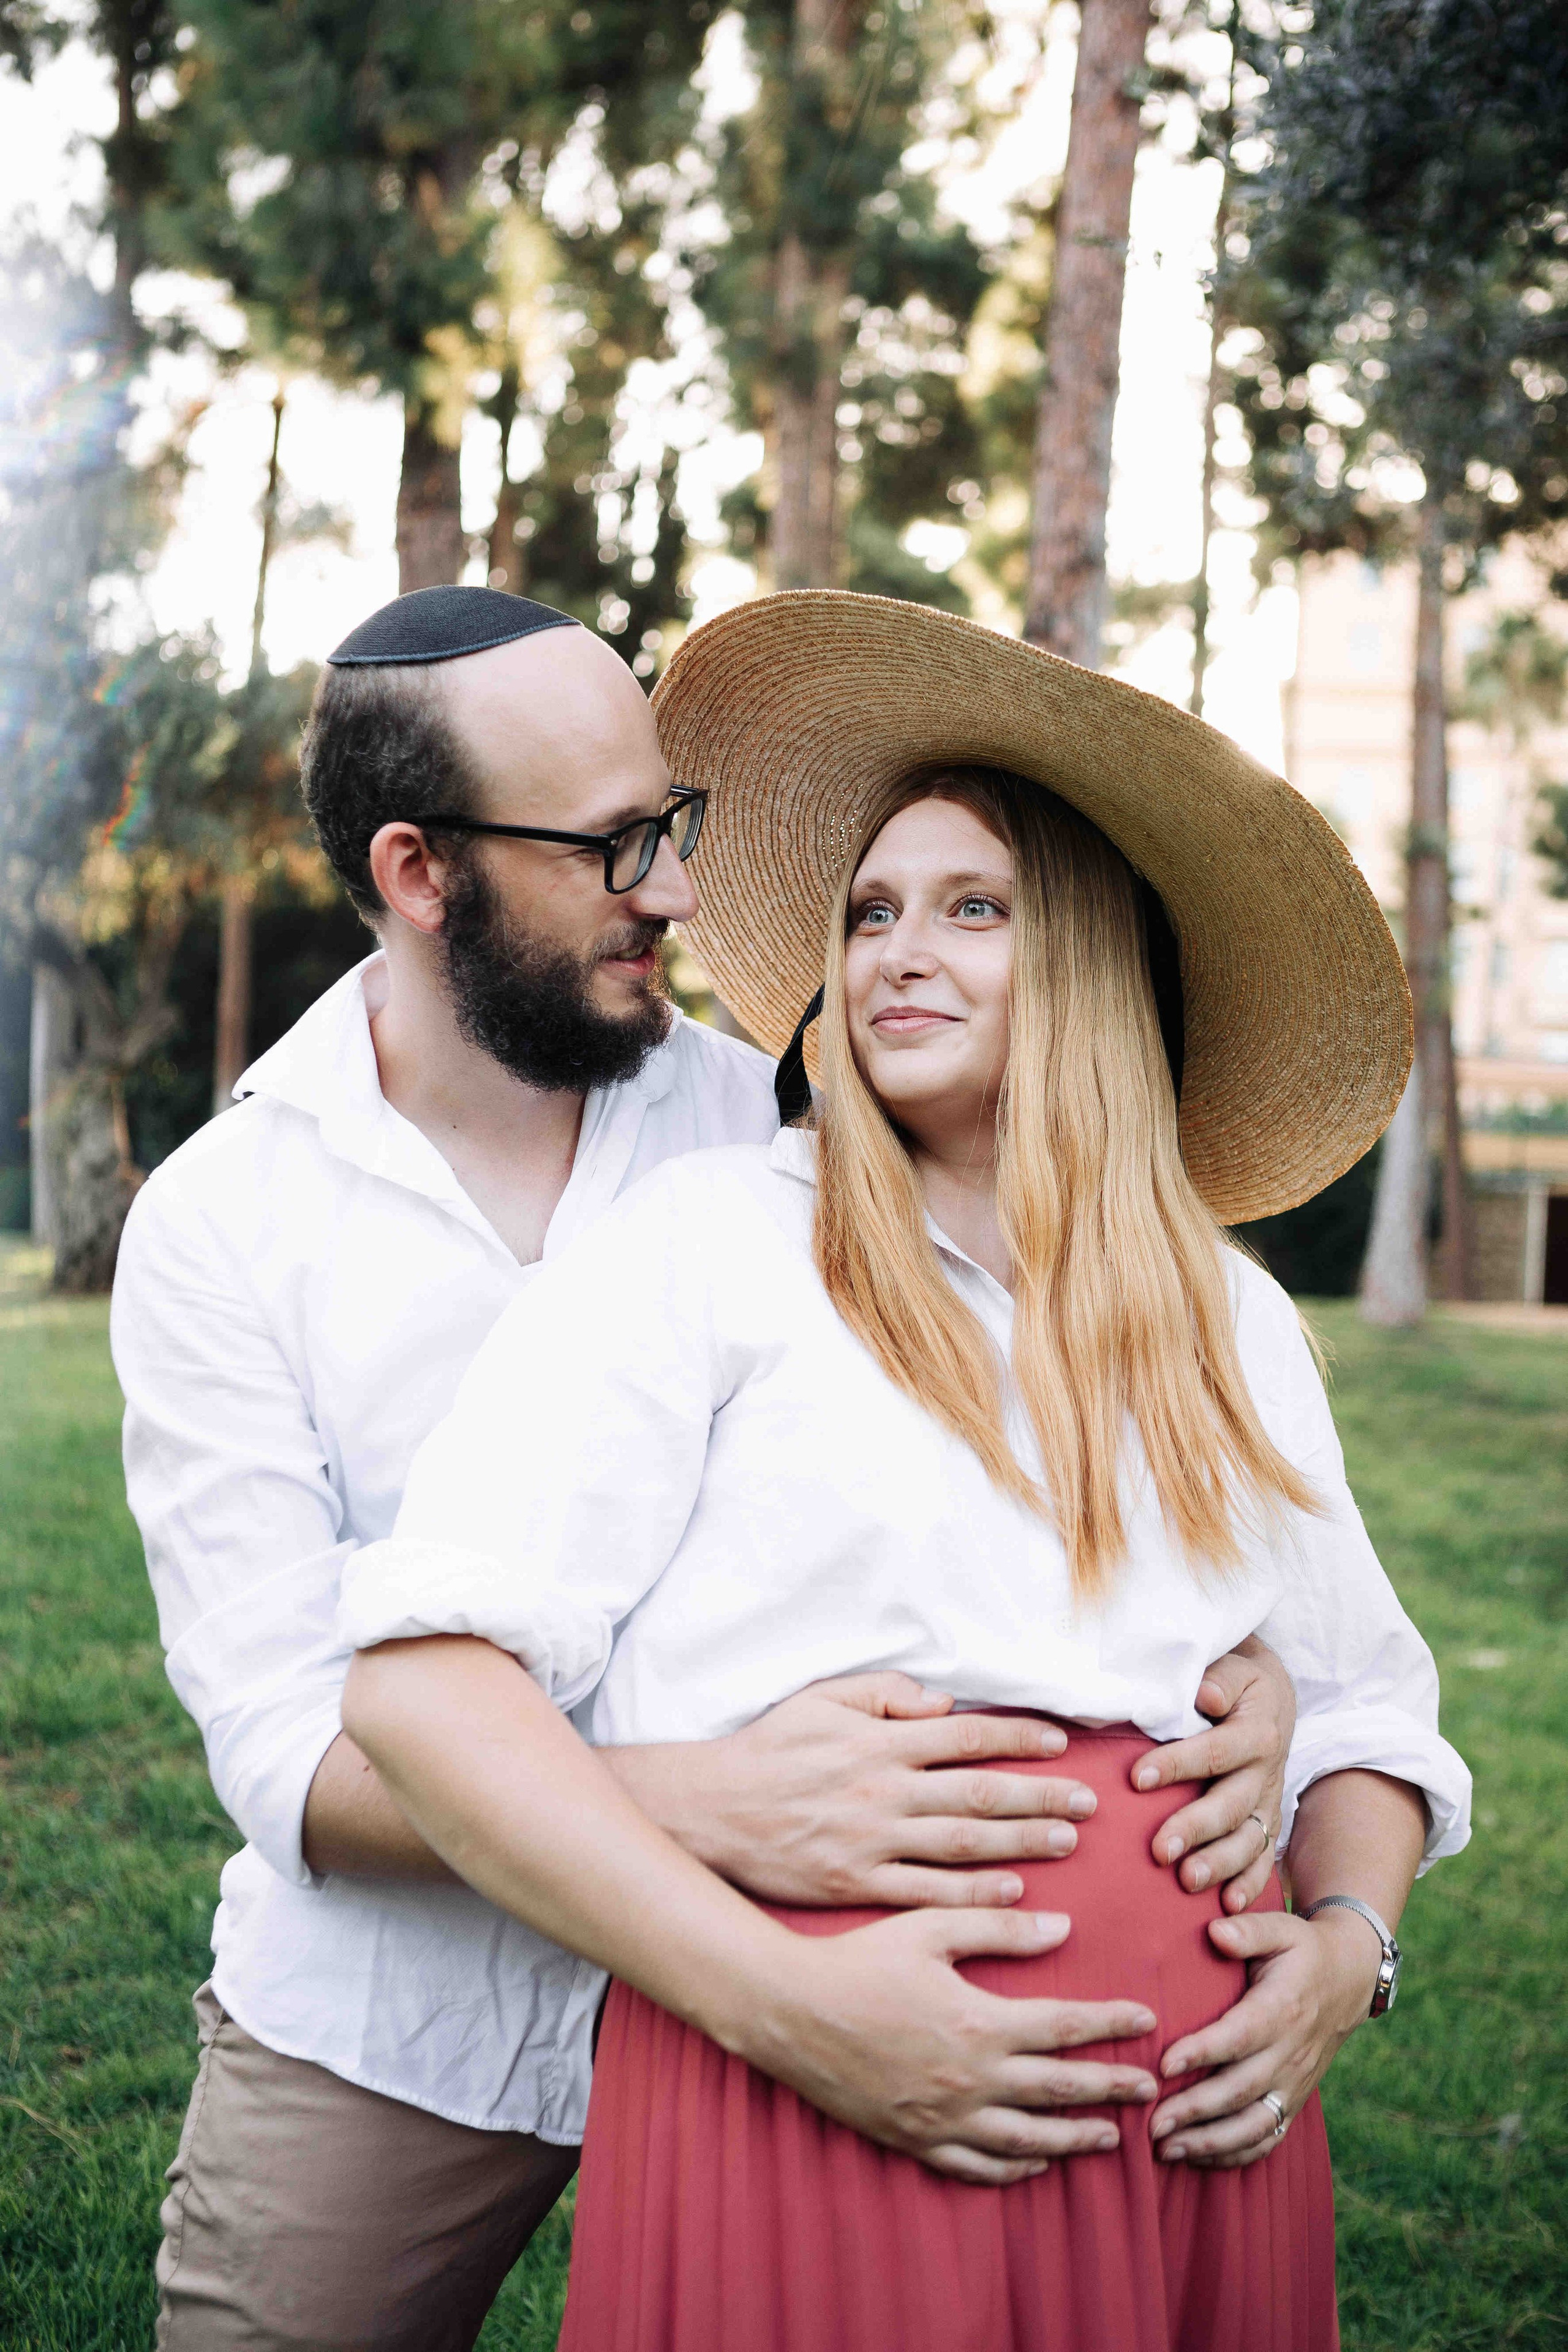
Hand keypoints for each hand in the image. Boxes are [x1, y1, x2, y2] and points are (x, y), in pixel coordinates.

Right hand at [610, 1672, 1096, 1908]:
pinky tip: (1013, 1892)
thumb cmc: (770, 1749)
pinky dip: (973, 1892)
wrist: (712, 1810)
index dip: (1019, 1739)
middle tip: (1088, 1802)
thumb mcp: (822, 1698)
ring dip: (1022, 1842)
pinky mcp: (858, 1884)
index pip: (967, 1736)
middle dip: (1040, 1796)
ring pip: (964, 1843)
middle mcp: (885, 1789)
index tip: (1061, 1744)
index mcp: (880, 1741)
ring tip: (1068, 1841)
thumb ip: (885, 1692)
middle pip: (979, 1793)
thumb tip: (944, 1702)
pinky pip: (928, 1891)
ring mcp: (873, 1841)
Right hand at [750, 1906, 1158, 2185]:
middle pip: (1060, 2090)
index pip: (1066, 2028)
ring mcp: (943, 2118)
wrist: (791, 2011)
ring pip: (1027, 2140)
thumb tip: (1064, 1929)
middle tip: (1150, 2088)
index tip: (1148, 2018)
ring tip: (1110, 2136)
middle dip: (1111, 2089)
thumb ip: (998, 1928)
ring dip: (1075, 2138)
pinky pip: (976, 2167)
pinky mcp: (913, 2139)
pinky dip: (1013, 2171)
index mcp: (980, 2022)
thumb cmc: (859, 1958)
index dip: (1111, 2024)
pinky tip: (1035, 2165)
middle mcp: (971, 2079)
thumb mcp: (930, 1927)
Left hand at [1130, 1638, 1295, 1909]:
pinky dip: (1249, 1884)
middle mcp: (1266, 1772)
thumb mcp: (1235, 1666)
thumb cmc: (1238, 1680)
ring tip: (1187, 1881)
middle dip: (1194, 1829)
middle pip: (1230, 1805)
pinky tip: (1227, 1905)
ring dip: (1219, 1864)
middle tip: (1158, 1851)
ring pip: (1247, 1840)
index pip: (1214, 1751)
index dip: (1176, 1764)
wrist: (1274, 1698)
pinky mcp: (1267, 1823)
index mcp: (1256, 1731)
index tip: (1136, 1778)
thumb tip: (1206, 1693)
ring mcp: (1268, 1803)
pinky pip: (1263, 1859)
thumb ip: (1220, 1678)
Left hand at [1147, 1907, 1380, 2167]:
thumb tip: (1215, 1932)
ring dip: (1209, 2142)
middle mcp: (1290, 2053)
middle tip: (1151, 2123)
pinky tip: (1196, 2158)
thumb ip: (1248, 1931)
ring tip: (1165, 2150)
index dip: (1202, 2052)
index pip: (1240, 2036)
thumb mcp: (1282, 1929)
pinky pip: (1268, 2138)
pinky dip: (1234, 2155)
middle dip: (1194, 2110)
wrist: (1349, 1981)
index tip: (1163, 2065)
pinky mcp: (1294, 2101)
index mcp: (1283, 2009)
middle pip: (1240, 2090)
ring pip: (1254, 2125)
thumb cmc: (1302, 1950)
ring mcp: (1294, 2083)